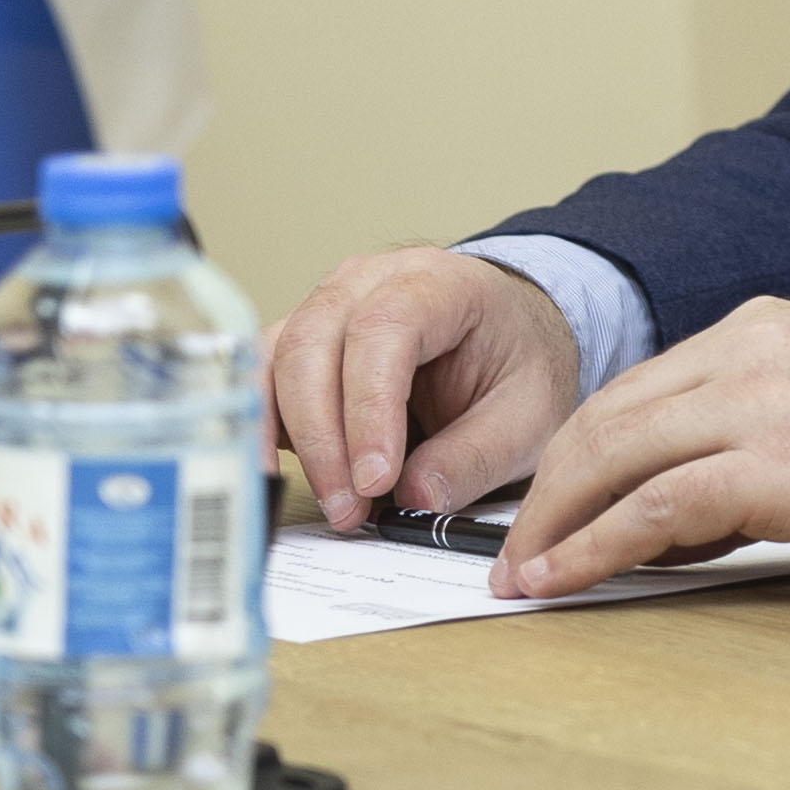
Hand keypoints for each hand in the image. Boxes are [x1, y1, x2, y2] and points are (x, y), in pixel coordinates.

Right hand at [265, 246, 587, 532]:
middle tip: (350, 508)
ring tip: (327, 501)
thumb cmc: (517, 363)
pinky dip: (263, 427)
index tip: (375, 477)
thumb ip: (474, 458)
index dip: (370, 406)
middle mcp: (372, 281)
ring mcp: (329, 305)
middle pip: (315, 342)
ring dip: (291, 437)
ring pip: (277, 359)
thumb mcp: (528, 418)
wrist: (510, 334)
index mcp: (441, 284)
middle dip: (324, 437)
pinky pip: (262, 376)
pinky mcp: (302, 340)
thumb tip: (415, 498)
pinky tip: (279, 474)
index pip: (386, 327)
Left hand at [494, 298, 789, 593]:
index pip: (636, 391)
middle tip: (513, 551)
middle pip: (607, 417)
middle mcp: (753, 352)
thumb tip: (668, 517)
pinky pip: (655, 507)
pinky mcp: (780, 467)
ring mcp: (764, 404)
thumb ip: (747, 441)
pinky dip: (595, 546)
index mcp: (764, 330)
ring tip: (526, 575)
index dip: (575, 456)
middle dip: (544, 491)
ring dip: (554, 522)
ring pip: (615, 454)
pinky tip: (568, 578)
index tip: (545, 508)